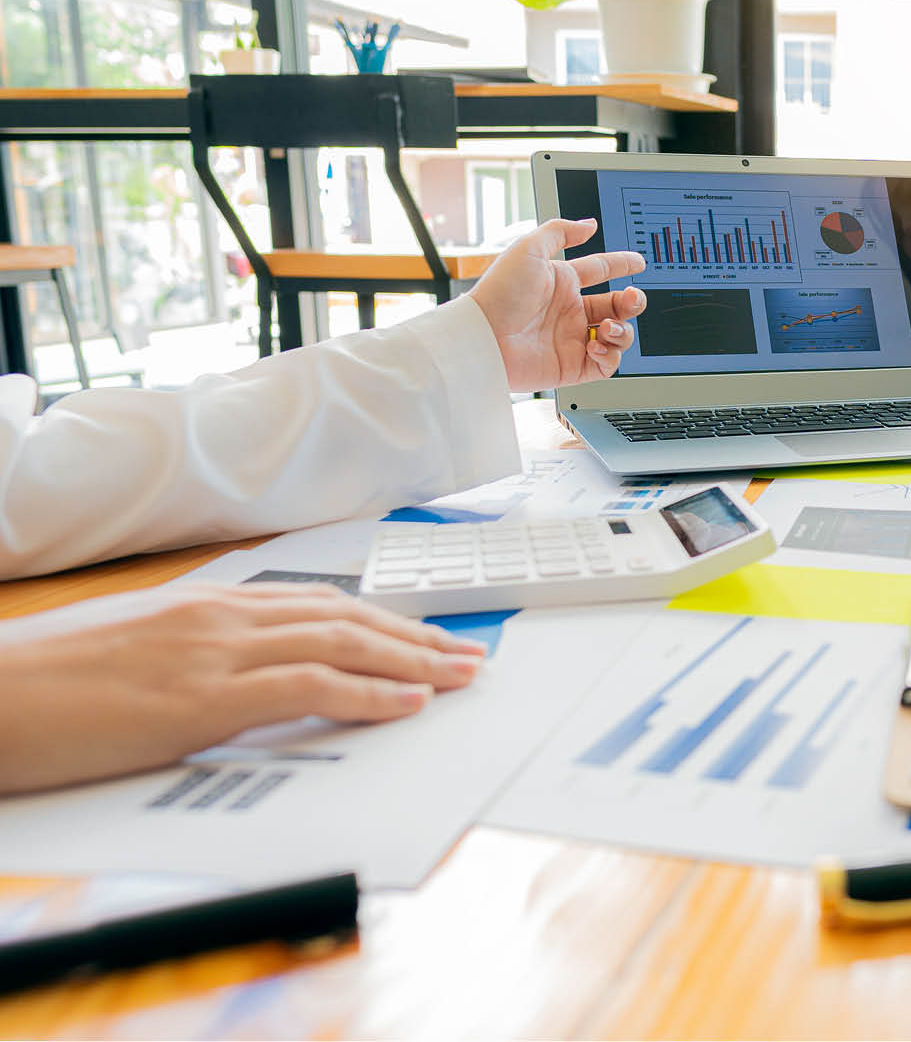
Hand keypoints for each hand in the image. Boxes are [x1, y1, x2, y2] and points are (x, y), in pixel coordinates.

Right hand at [0, 584, 486, 794]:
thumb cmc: (45, 681)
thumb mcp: (137, 651)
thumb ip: (197, 652)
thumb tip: (244, 673)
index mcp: (207, 605)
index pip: (319, 606)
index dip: (382, 621)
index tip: (425, 637)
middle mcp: (221, 618)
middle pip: (346, 620)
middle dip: (416, 638)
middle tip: (468, 656)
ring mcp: (214, 653)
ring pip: (341, 645)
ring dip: (412, 663)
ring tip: (460, 677)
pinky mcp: (201, 698)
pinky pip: (306, 687)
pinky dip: (366, 692)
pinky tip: (407, 702)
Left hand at [469, 218, 647, 391]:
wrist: (484, 337)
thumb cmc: (499, 294)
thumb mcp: (528, 249)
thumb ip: (560, 231)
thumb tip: (589, 224)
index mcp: (562, 283)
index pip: (599, 270)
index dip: (620, 265)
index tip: (638, 261)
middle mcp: (569, 311)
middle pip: (615, 306)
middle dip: (631, 302)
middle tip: (630, 299)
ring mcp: (572, 339)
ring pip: (617, 335)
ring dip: (622, 330)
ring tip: (607, 327)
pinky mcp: (572, 366)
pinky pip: (606, 365)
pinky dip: (609, 355)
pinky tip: (595, 344)